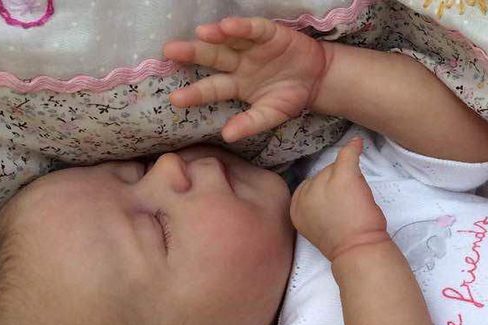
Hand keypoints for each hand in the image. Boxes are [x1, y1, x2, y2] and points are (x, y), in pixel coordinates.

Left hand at [164, 17, 328, 142]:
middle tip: (170, 52)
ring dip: (214, 36)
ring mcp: (251, 47)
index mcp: (236, 85)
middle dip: (192, 54)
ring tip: (200, 34)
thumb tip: (227, 136)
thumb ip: (250, 124)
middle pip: (211, 58)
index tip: (175, 100)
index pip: (210, 88)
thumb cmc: (290, 97)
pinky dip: (241, 27)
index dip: (194, 93)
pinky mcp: (269, 33)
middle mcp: (238, 64)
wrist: (317, 79)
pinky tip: (227, 26)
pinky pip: (253, 29)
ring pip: (228, 41)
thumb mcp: (271, 115)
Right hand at [290, 137, 389, 261]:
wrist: (356, 251)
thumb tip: (323, 189)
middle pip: (322, 175)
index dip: (325, 194)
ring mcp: (323, 182)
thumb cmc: (341, 243)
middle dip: (335, 186)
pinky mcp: (343, 176)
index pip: (310, 186)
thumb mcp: (317, 226)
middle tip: (347, 208)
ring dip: (347, 179)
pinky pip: (348, 154)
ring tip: (356, 202)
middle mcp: (304, 193)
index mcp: (295, 207)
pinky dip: (354, 149)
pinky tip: (358, 144)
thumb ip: (313, 207)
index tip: (335, 207)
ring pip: (336, 168)